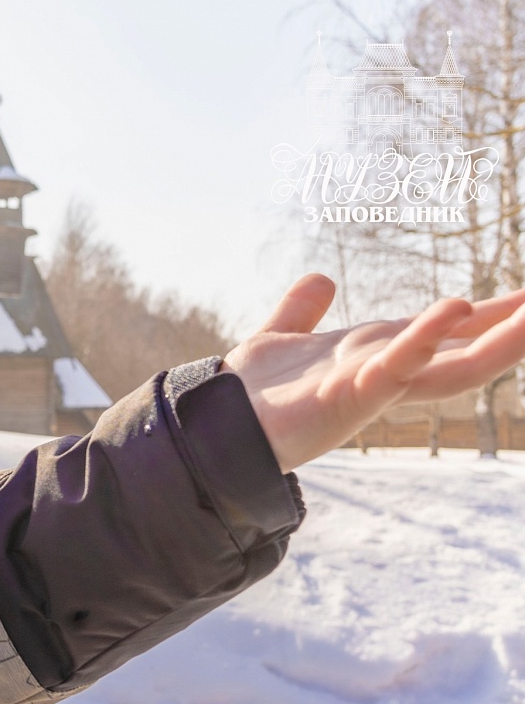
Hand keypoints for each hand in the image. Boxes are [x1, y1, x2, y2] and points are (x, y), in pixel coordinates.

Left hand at [220, 274, 524, 472]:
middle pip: (464, 354)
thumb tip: (321, 279)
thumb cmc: (246, 393)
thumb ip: (300, 311)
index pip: (446, 335)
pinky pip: (394, 368)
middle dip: (512, 332)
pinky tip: (454, 309)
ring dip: (497, 342)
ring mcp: (369, 390)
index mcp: (373, 358)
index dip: (491, 317)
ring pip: (448, 367)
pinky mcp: (346, 398)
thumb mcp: (280, 338)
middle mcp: (382, 376)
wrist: (209, 424)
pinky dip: (424, 340)